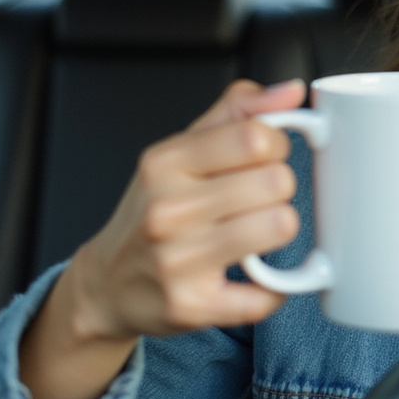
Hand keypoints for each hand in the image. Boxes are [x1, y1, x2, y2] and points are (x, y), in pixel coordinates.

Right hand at [65, 78, 306, 342]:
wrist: (107, 284)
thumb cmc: (155, 209)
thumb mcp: (182, 149)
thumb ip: (238, 112)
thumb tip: (291, 92)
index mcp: (166, 162)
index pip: (255, 137)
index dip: (277, 145)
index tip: (265, 157)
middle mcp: (167, 210)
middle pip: (277, 182)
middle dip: (279, 189)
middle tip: (257, 200)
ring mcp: (178, 261)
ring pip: (281, 227)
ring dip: (280, 230)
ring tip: (256, 233)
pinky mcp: (194, 307)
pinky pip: (270, 293)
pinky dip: (277, 287)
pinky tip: (257, 276)